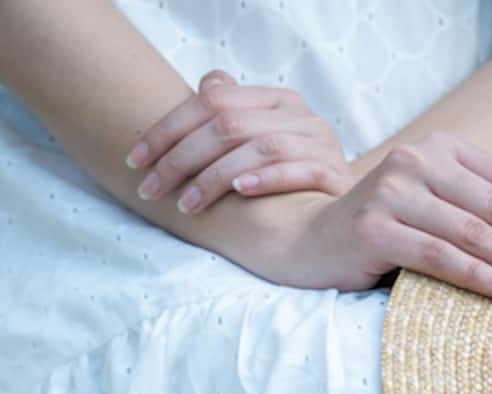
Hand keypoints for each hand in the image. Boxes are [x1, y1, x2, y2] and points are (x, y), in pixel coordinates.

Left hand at [125, 69, 349, 213]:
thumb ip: (235, 115)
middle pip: (227, 124)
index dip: (166, 130)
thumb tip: (208, 83)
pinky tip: (240, 192)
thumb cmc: (296, 183)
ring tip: (186, 205)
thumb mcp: (263, 144)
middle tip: (151, 189)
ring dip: (214, 178)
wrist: (357, 212)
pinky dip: (266, 179)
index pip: (210, 102)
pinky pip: (296, 170)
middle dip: (180, 158)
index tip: (135, 161)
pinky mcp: (335, 175)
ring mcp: (320, 142)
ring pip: (257, 147)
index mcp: (275, 99)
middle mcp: (299, 113)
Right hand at [280, 131, 491, 301]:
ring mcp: (395, 192)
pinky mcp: (374, 229)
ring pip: (475, 232)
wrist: (304, 243)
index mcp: (445, 151)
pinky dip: (475, 274)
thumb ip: (479, 212)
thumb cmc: (383, 236)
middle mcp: (420, 162)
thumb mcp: (436, 212)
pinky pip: (437, 254)